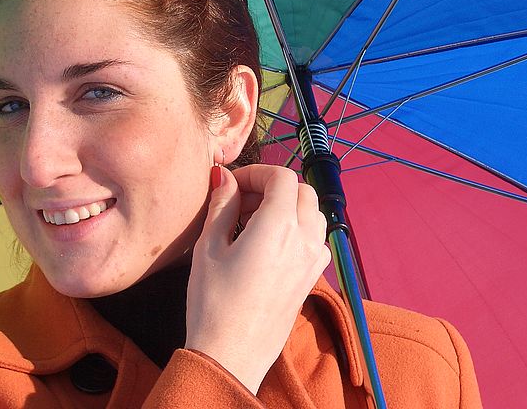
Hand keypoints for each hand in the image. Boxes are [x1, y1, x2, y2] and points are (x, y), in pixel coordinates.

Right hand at [185, 164, 331, 394]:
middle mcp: (304, 239)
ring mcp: (312, 260)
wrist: (231, 354)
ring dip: (289, 206)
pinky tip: (272, 244)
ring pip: (313, 213)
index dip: (257, 172)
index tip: (233, 184)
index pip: (282, 177)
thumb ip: (222, 205)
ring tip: (254, 221)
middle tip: (241, 201)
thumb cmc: (214, 303)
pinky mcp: (312, 279)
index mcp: (279, 225)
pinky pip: (317, 240)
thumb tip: (224, 177)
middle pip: (302, 191)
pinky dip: (299, 229)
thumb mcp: (209, 248)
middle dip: (273, 187)